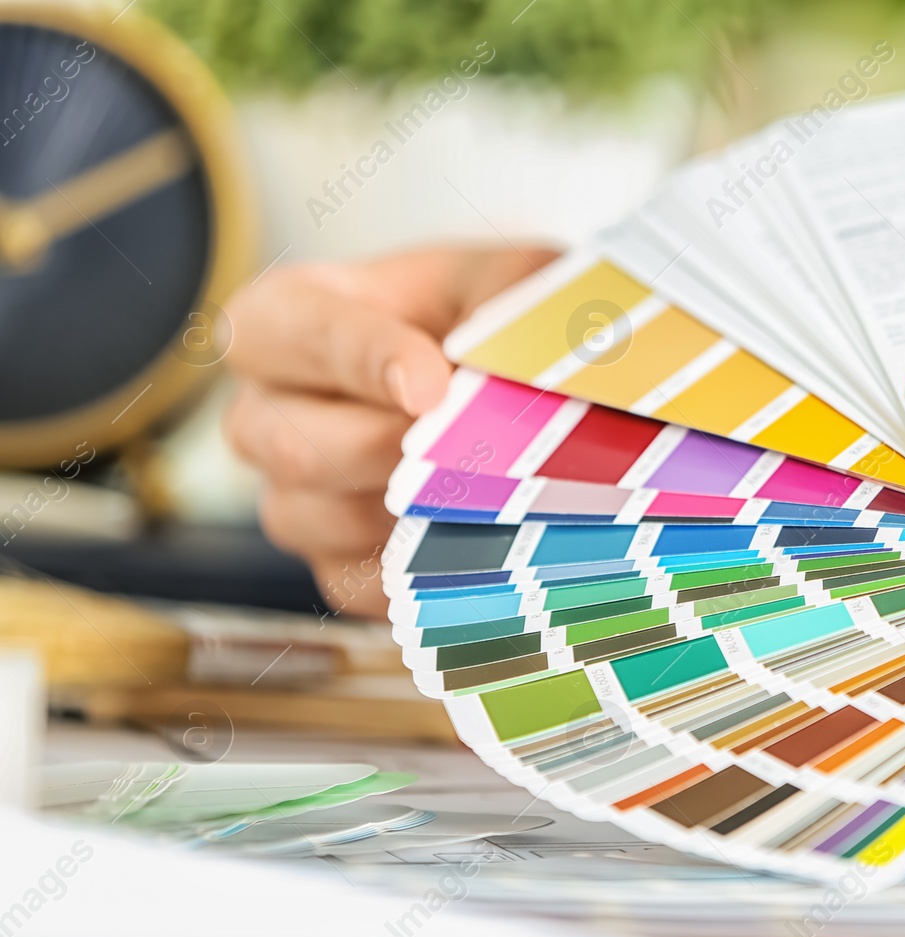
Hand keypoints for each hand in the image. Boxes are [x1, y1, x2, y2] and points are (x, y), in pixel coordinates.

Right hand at [224, 245, 553, 617]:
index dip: (361, 360)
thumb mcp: (508, 281)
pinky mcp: (335, 565)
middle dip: (392, 450)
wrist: (532, 395)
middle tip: (475, 446)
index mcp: (290, 317)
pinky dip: (422, 567)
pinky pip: (357, 583)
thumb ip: (503, 296)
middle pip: (291, 446)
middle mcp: (268, 410)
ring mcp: (293, 494)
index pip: (286, 331)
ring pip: (316, 520)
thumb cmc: (496, 318)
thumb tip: (498, 359)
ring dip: (410, 511)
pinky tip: (481, 536)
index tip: (432, 386)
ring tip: (489, 487)